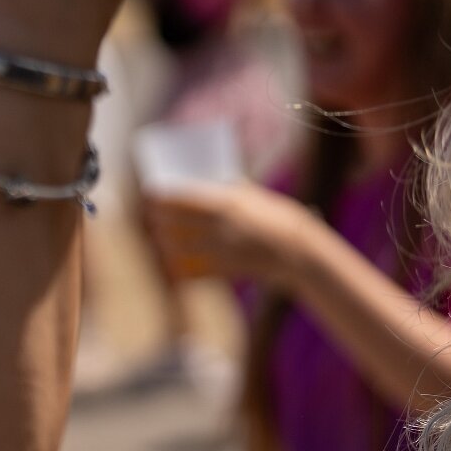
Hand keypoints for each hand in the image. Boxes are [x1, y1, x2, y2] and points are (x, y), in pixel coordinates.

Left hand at [145, 181, 331, 285]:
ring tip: (161, 236)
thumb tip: (208, 180)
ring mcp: (219, 251)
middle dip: (158, 219)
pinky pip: (189, 270)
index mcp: (227, 205)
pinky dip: (178, 266)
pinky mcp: (222, 271)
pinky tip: (173, 261)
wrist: (299, 252)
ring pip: (176, 248)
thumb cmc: (277, 218)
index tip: (152, 194)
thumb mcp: (255, 197)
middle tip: (153, 215)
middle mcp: (219, 227)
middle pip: (174, 223)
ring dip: (165, 242)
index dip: (162, 198)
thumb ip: (231, 189)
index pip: (183, 199)